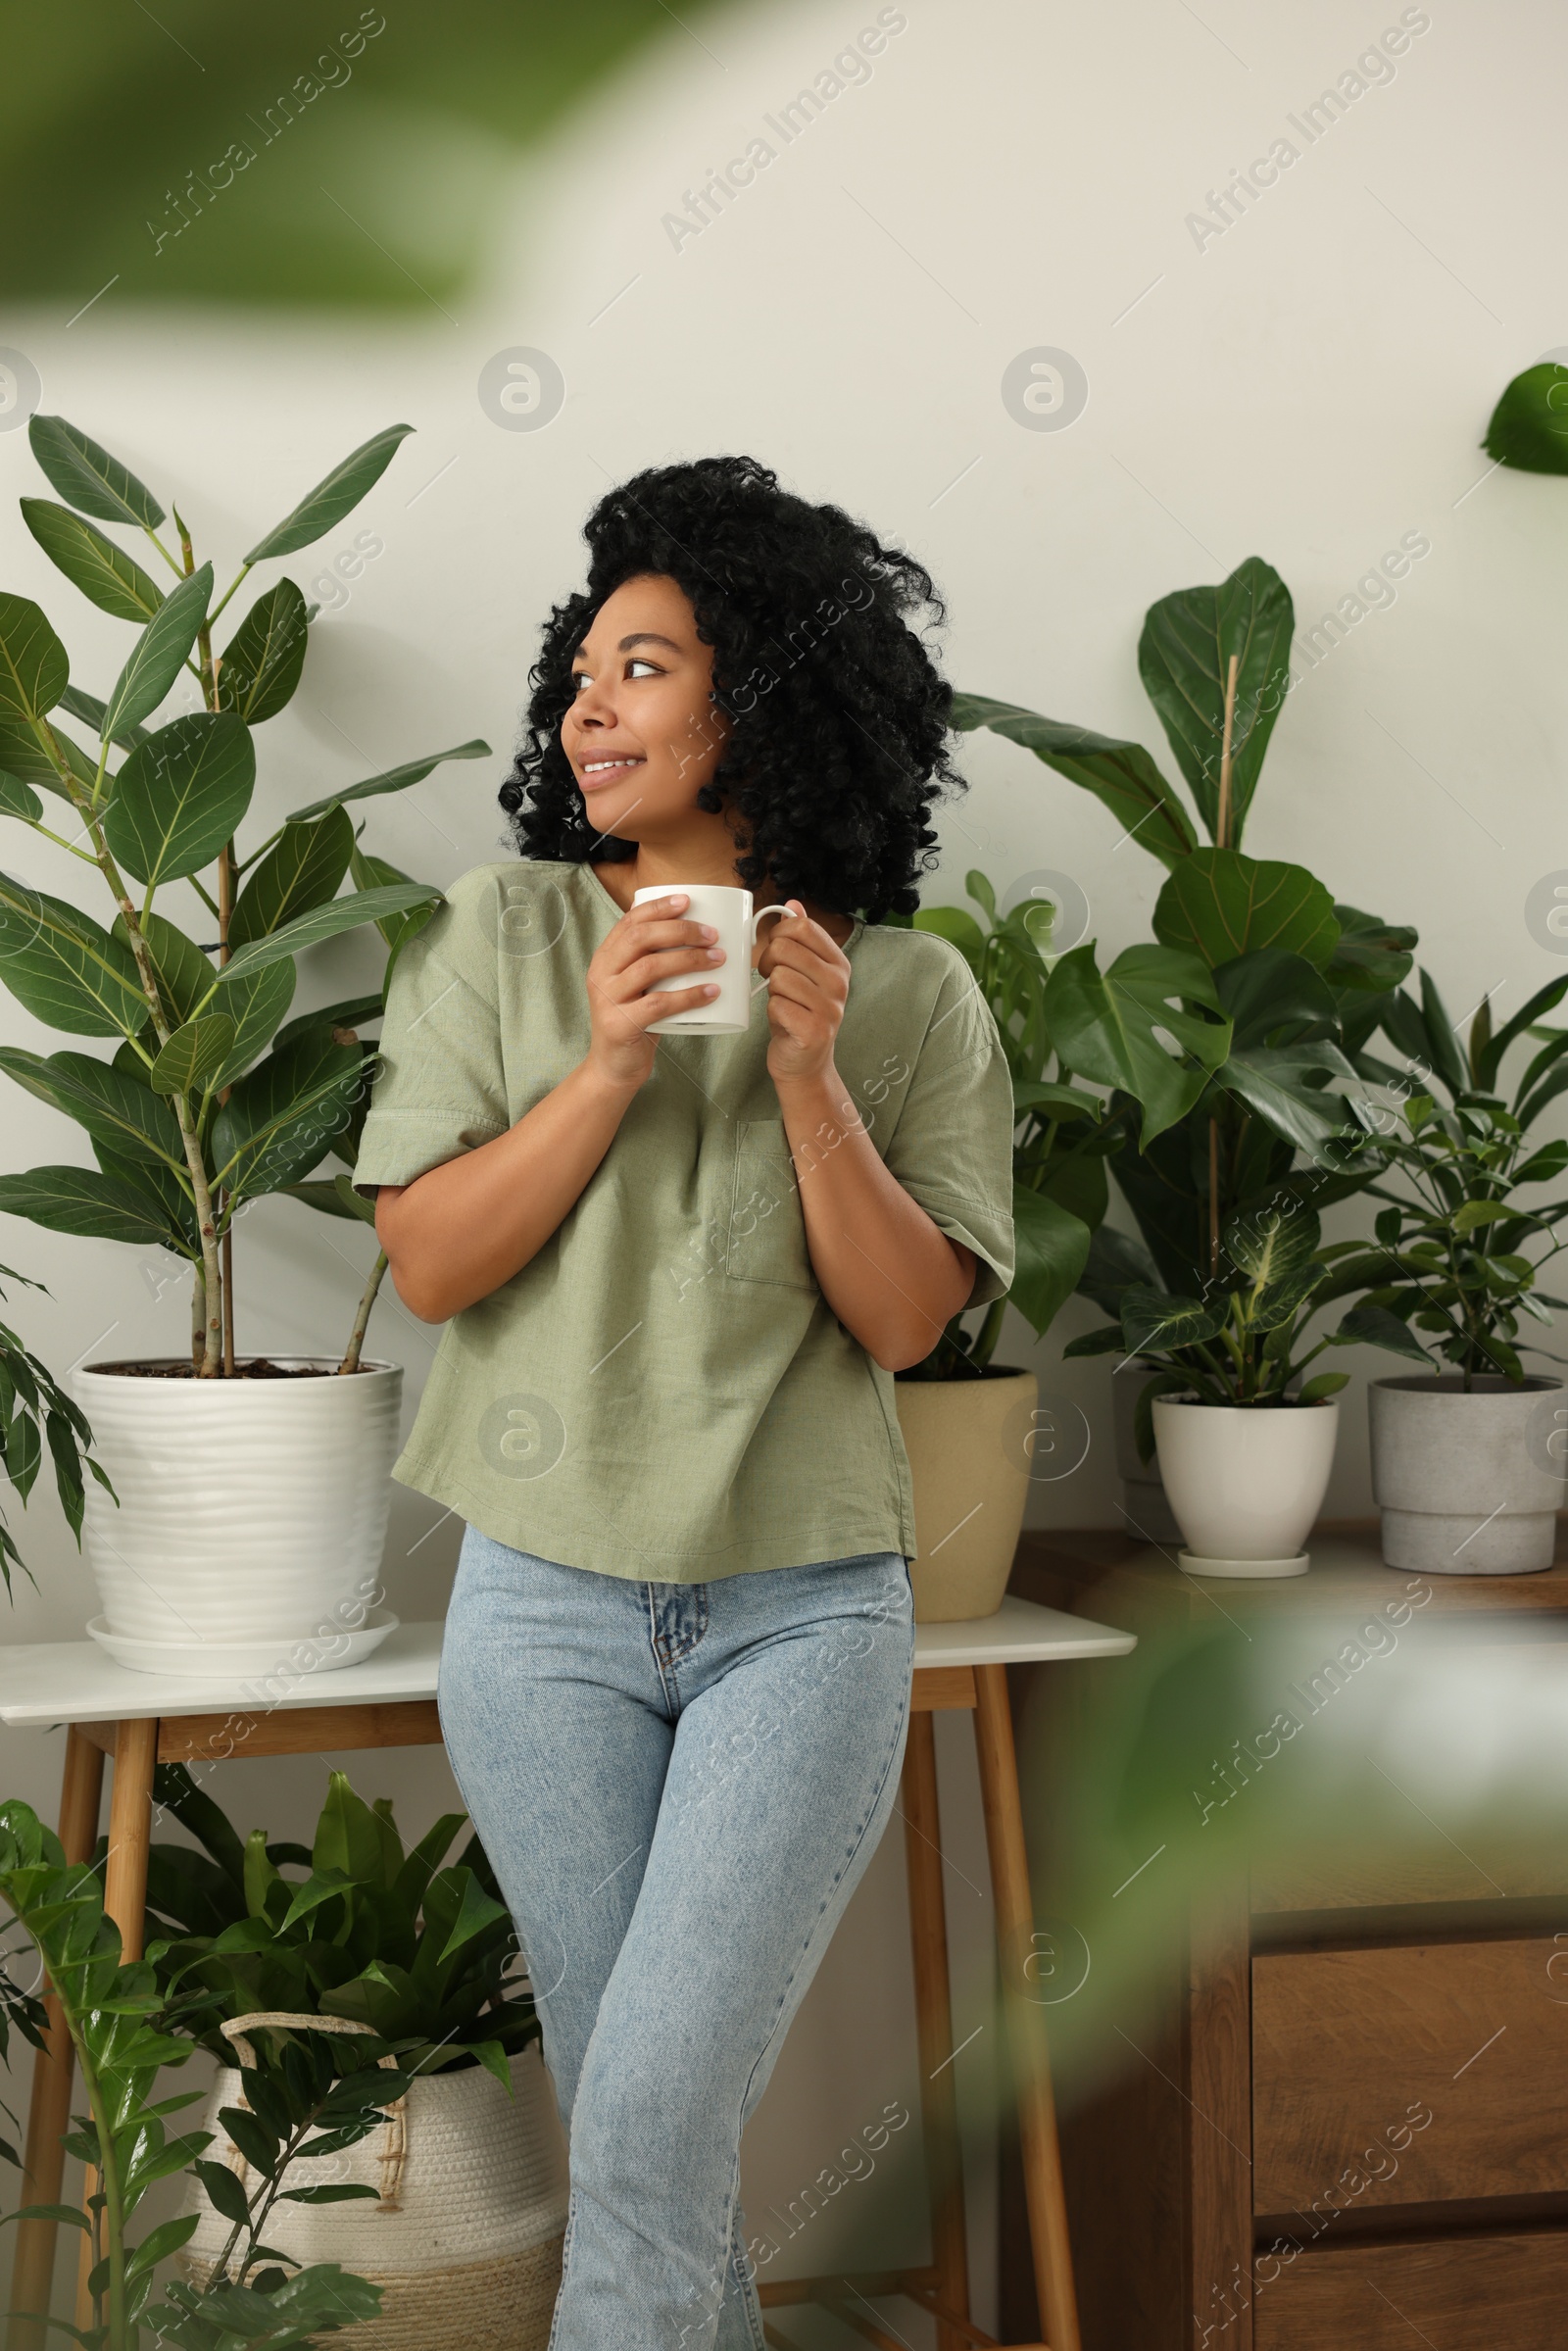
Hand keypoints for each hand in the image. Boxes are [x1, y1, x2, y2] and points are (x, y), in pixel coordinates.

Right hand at [584, 893, 724, 1089]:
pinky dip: (689, 996)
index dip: (658, 907)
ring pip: (650, 967)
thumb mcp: (638, 986)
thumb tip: (698, 934)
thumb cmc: (635, 1020)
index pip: (629, 921)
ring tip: (719, 959)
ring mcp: (608, 1000)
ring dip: (690, 959)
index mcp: (605, 958)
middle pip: (641, 938)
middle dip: (680, 930)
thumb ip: (653, 961)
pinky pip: (659, 1004)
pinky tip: (712, 991)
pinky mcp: (620, 1025)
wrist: (614, 1067)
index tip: (687, 900)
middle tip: (712, 934)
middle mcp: (601, 974)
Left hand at [758, 902, 850, 1085]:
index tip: (776, 951)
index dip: (779, 934)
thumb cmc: (799, 1013)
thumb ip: (800, 939)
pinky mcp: (814, 1030)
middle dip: (768, 962)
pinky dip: (772, 1012)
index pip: (803, 927)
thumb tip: (793, 903)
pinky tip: (784, 1020)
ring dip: (771, 991)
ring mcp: (830, 1008)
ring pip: (778, 976)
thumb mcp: (802, 972)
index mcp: (838, 963)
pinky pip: (776, 1004)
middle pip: (785, 948)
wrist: (805, 1062)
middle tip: (773, 980)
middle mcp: (839, 983)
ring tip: (782, 1002)